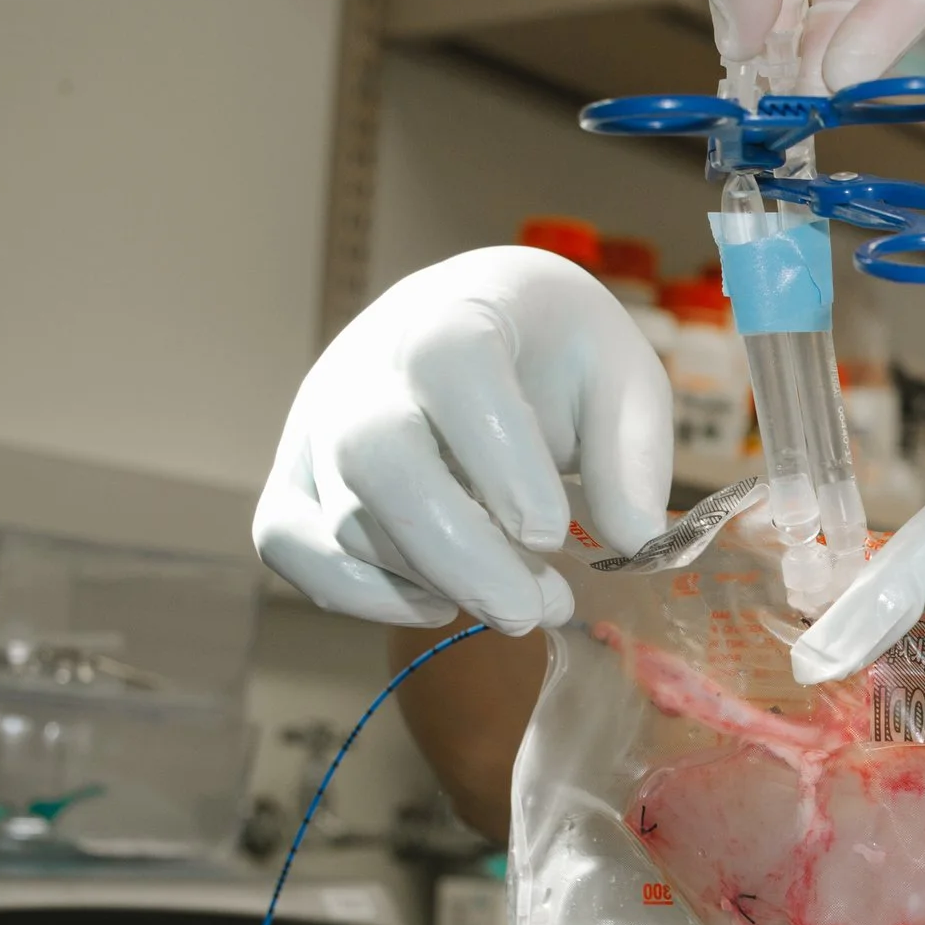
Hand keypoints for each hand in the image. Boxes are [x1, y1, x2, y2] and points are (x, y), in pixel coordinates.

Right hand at [254, 248, 671, 634]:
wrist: (478, 326)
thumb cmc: (556, 354)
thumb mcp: (622, 380)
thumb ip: (633, 454)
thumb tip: (633, 542)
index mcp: (455, 314)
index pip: (452, 364)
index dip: (500, 456)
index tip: (553, 531)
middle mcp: (366, 366)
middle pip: (377, 456)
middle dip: (461, 554)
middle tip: (535, 611)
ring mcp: (318, 422)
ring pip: (346, 518)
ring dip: (437, 581)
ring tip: (524, 603)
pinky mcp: (295, 477)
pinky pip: (291, 546)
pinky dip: (363, 595)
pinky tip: (440, 600)